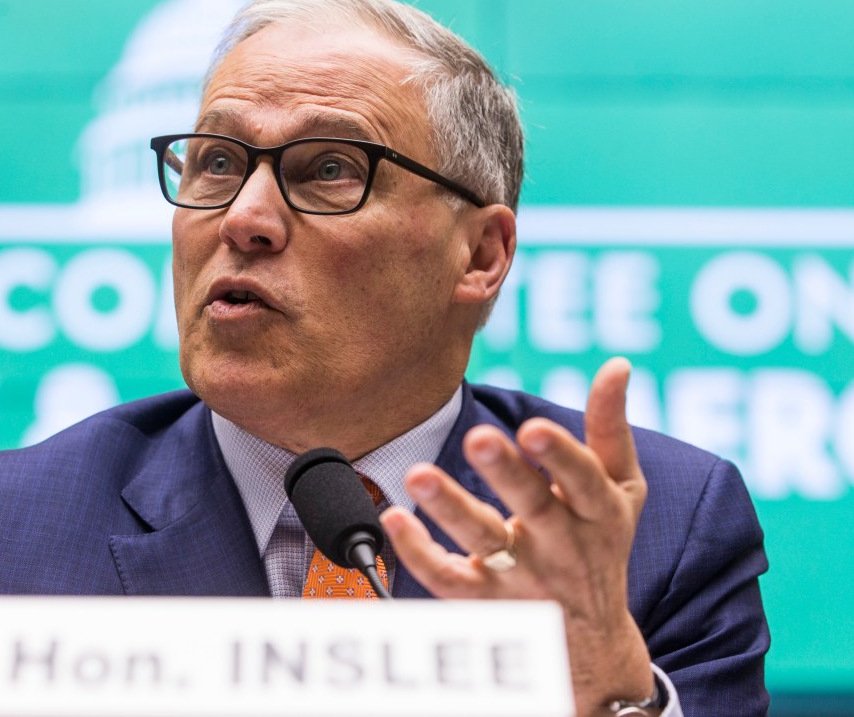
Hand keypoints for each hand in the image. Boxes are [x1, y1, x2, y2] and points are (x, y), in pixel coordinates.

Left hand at [382, 358, 654, 716]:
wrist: (592, 647)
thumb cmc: (600, 547)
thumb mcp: (620, 492)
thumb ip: (611, 429)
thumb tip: (618, 365)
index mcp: (598, 512)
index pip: (586, 481)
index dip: (563, 455)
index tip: (534, 426)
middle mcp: (561, 546)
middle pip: (533, 508)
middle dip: (507, 473)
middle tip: (478, 437)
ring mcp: (521, 578)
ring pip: (483, 542)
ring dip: (450, 508)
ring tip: (418, 474)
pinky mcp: (483, 602)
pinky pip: (446, 579)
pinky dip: (418, 552)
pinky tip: (392, 519)